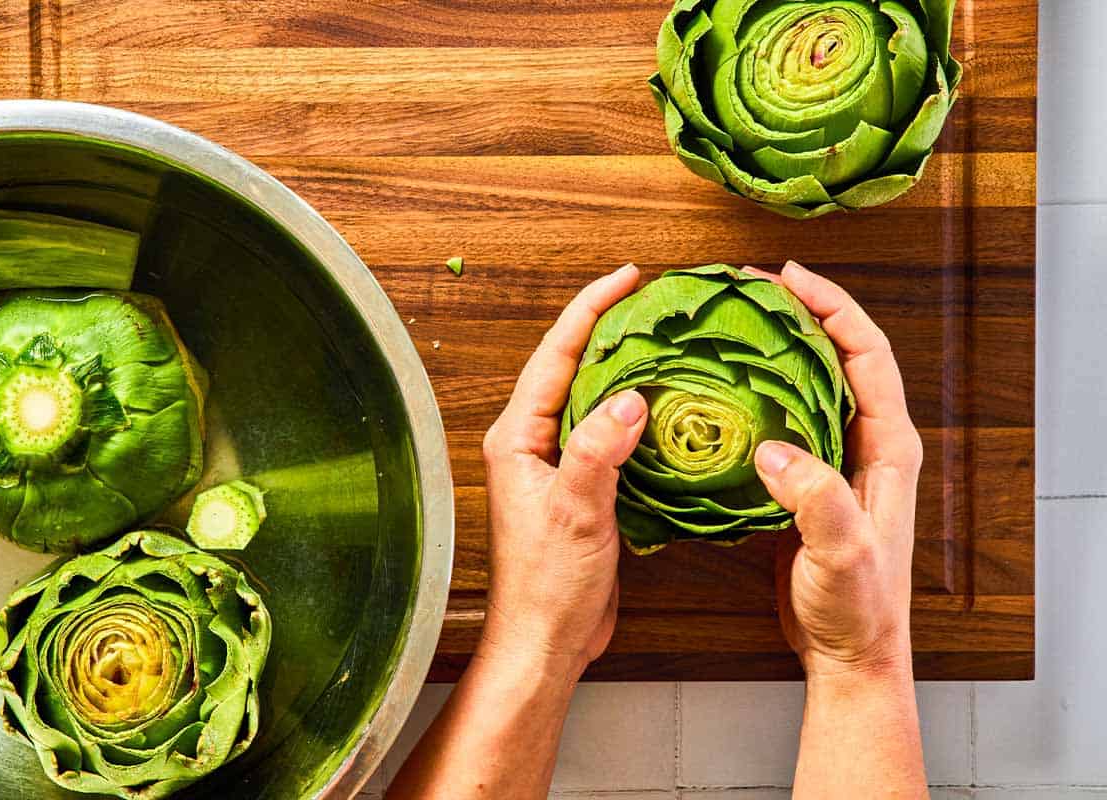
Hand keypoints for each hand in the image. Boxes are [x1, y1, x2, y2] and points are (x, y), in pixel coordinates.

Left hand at [479, 264, 645, 675]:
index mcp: (517, 437)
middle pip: (572, 364)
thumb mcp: (576, 514)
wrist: (546, 640)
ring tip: (665, 335)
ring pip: (592, 396)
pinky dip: (637, 411)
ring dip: (625, 365)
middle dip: (609, 325)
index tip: (629, 276)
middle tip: (655, 297)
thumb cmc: (547, 586)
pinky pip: (609, 431)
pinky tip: (667, 403)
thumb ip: (598, 453)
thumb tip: (631, 399)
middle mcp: (532, 441)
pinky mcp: (581, 485)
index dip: (592, 308)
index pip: (556, 354)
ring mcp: (556, 462)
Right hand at [748, 262, 923, 679]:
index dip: (833, 308)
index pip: (867, 355)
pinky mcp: (811, 480)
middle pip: (841, 355)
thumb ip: (816, 498)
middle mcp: (869, 445)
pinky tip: (726, 387)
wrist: (848, 651)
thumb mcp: (843, 552)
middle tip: (753, 287)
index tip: (789, 280)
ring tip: (737, 322)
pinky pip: (788, 417)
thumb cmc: (858, 608)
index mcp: (888, 448)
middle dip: (804, 312)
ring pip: (813, 383)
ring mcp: (840, 461)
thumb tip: (773, 451)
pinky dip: (761, 391)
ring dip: (781, 347)